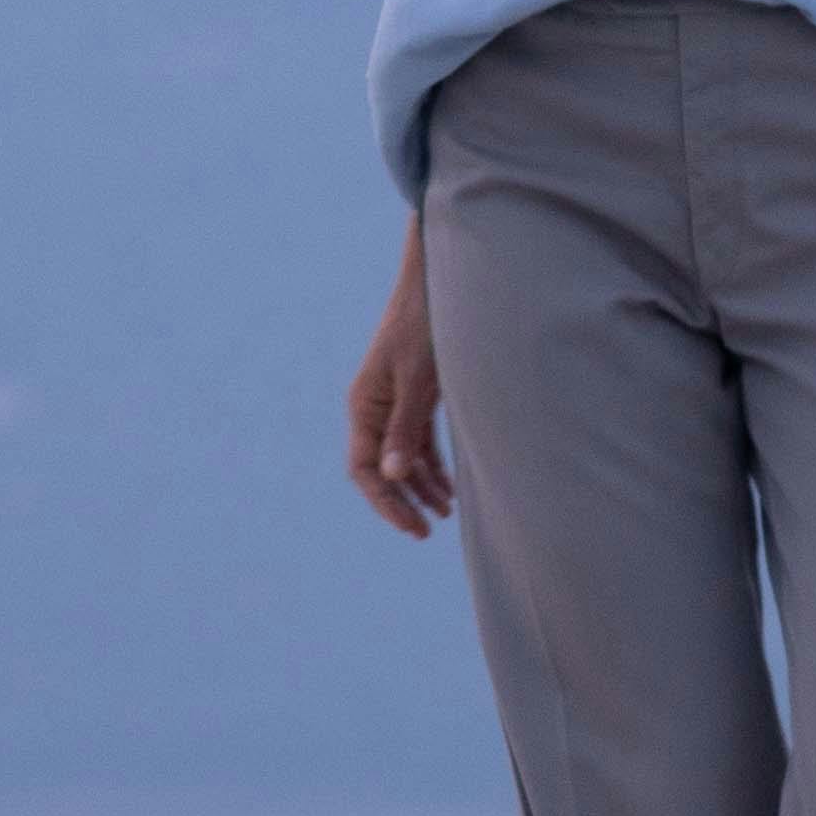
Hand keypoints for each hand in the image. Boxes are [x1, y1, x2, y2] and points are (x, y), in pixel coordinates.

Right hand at [346, 264, 453, 534]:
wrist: (440, 283)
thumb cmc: (427, 326)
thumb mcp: (418, 380)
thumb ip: (405, 428)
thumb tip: (392, 475)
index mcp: (364, 406)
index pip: (365, 469)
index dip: (385, 502)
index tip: (411, 526)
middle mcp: (374, 408)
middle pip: (381, 469)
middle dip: (401, 501)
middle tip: (425, 533)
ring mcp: (394, 402)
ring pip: (402, 458)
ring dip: (421, 487)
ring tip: (445, 514)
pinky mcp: (415, 395)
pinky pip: (417, 441)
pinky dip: (432, 465)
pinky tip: (450, 487)